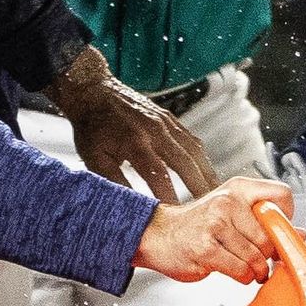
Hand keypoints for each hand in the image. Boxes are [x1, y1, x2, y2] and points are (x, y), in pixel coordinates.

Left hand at [47, 47, 218, 201]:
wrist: (94, 91)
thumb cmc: (91, 127)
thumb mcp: (94, 158)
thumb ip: (113, 181)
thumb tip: (129, 204)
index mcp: (134, 141)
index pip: (157, 173)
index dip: (170, 194)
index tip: (177, 215)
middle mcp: (154, 130)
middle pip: (185, 161)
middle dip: (199, 185)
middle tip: (209, 207)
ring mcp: (165, 121)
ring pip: (194, 149)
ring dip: (206, 171)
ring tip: (214, 192)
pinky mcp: (169, 118)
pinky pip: (191, 138)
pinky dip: (201, 156)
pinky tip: (204, 170)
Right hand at [133, 176, 294, 283]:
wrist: (158, 235)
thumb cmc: (199, 225)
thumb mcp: (232, 211)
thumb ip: (264, 220)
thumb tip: (302, 234)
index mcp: (239, 188)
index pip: (283, 195)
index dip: (286, 219)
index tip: (276, 232)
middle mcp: (228, 201)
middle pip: (271, 235)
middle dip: (270, 254)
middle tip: (262, 260)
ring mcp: (215, 224)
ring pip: (257, 256)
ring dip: (256, 270)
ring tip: (248, 269)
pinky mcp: (205, 248)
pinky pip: (240, 270)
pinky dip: (243, 277)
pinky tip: (235, 272)